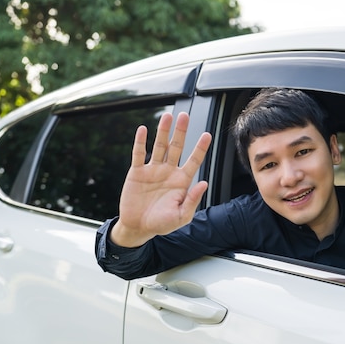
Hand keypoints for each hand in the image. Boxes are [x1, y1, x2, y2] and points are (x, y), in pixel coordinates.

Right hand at [111, 112, 211, 246]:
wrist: (138, 228)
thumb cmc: (162, 224)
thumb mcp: (181, 216)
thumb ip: (192, 200)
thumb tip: (204, 183)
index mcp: (182, 181)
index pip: (194, 160)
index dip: (200, 148)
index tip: (208, 135)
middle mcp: (169, 172)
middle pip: (176, 147)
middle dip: (181, 132)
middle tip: (185, 115)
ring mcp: (153, 171)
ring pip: (159, 146)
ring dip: (163, 131)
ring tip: (167, 116)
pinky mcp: (137, 172)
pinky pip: (139, 154)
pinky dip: (140, 142)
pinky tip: (143, 129)